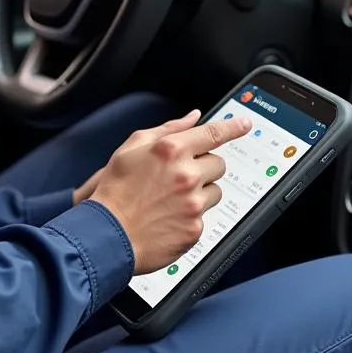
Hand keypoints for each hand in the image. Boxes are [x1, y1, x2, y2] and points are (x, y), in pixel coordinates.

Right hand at [89, 110, 251, 273]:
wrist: (106, 235)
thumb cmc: (115, 189)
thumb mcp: (132, 148)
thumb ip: (168, 129)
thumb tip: (193, 117)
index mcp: (171, 150)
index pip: (213, 133)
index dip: (233, 127)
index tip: (245, 124)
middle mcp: (186, 174)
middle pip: (218, 163)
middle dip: (204, 168)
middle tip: (180, 177)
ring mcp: (192, 203)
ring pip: (215, 190)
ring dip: (200, 192)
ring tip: (171, 200)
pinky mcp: (195, 228)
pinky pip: (205, 215)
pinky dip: (191, 216)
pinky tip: (169, 217)